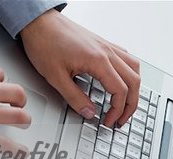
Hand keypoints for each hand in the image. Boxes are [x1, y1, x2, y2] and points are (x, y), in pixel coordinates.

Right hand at [0, 59, 29, 152]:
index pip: (0, 74)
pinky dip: (14, 150)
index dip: (0, 82)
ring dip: (23, 120)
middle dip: (19, 100)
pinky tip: (20, 152)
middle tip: (18, 104)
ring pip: (17, 116)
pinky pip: (2, 144)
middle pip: (16, 93)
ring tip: (24, 123)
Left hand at [20, 9, 139, 126]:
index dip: (117, 111)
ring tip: (126, 104)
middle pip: (133, 82)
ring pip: (134, 69)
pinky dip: (129, 74)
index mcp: (98, 60)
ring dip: (134, 89)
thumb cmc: (45, 42)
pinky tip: (122, 81)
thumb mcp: (55, 77)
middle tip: (121, 119)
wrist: (39, 22)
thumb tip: (89, 113)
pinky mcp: (103, 44)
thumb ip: (75, 98)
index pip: (120, 91)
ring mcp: (107, 46)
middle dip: (130, 105)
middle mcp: (107, 52)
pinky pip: (127, 59)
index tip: (109, 121)